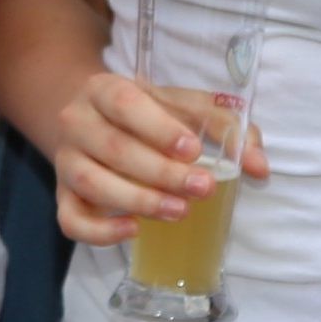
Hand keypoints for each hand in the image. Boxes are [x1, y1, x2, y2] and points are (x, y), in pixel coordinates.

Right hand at [51, 69, 266, 245]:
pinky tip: (133, 231)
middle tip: (202, 188)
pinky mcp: (61, 195)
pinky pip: (70, 219)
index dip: (158, 128)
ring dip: (137, 200)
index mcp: (104, 89)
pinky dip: (99, 232)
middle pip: (112, 148)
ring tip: (179, 212)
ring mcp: (65, 161)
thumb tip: (259, 166)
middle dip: (161, 173)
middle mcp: (76, 122)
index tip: (193, 150)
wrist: (91, 120)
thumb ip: (223, 126)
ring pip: (91, 183)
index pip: (124, 102)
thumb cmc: (147, 113)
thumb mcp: (181, 105)